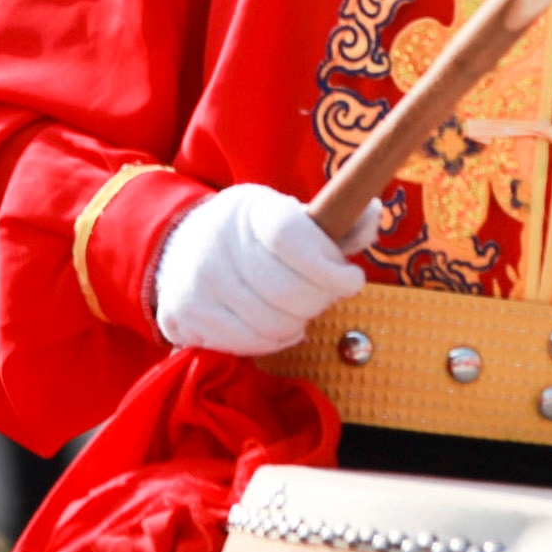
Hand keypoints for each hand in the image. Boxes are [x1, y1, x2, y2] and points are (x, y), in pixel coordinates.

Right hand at [147, 184, 373, 356]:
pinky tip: (277, 326)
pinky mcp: (188, 313)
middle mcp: (219, 240)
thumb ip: (333, 222)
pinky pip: (248, 342)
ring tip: (299, 310)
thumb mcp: (287, 215)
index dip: (329, 265)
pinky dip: (274, 341)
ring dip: (299, 323)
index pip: (292, 237)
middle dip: (320, 300)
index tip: (353, 279)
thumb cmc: (252, 234)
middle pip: (286, 290)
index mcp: (251, 209)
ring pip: (271, 323)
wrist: (179, 247)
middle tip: (326, 297)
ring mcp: (199, 280)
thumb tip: (372, 213)